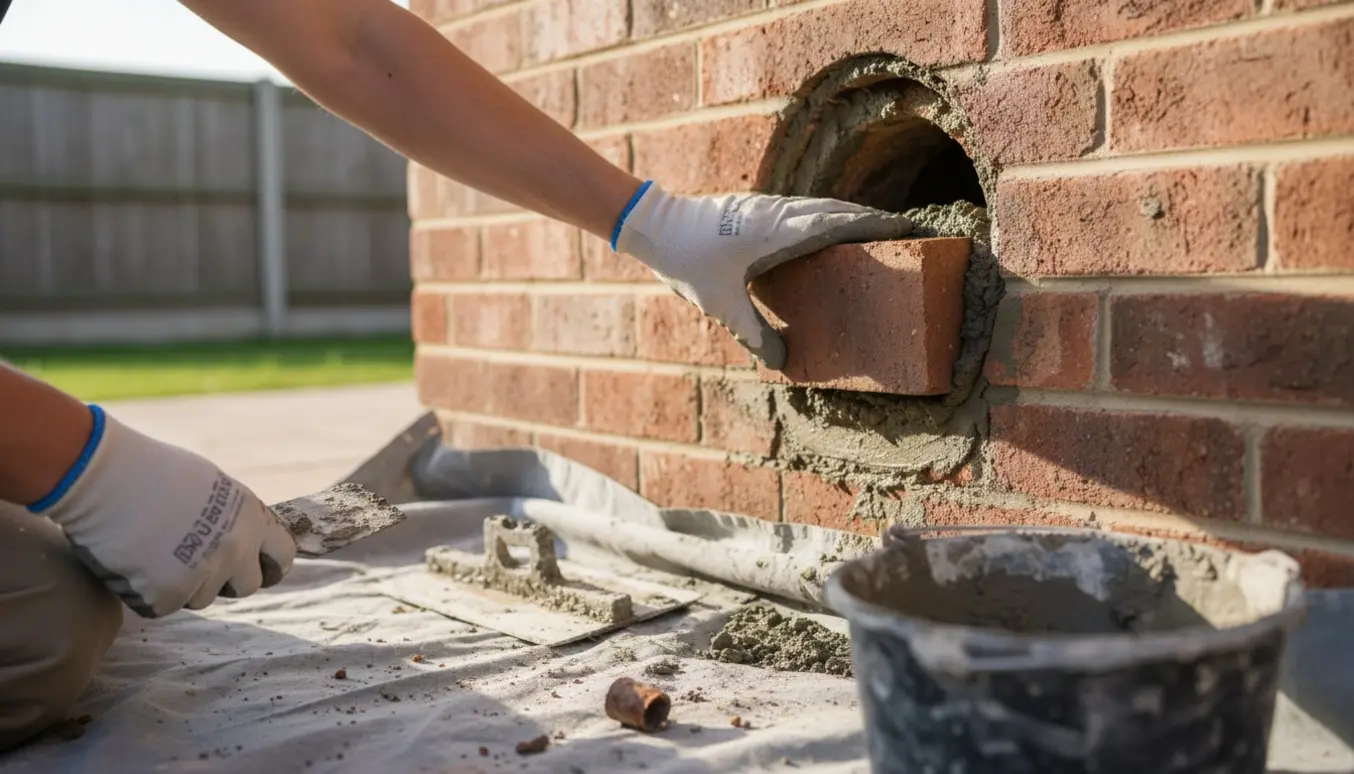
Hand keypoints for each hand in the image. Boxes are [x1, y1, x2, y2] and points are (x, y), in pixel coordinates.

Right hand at [29, 406, 296, 618]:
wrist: (105, 478)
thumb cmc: (151, 471)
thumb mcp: (212, 486)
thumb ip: (233, 517)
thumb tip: (244, 539)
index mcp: (251, 517)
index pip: (283, 556)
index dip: (269, 565)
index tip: (260, 571)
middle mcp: (235, 549)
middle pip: (245, 586)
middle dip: (224, 581)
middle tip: (195, 564)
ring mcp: (203, 575)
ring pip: (200, 597)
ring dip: (181, 584)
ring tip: (153, 551)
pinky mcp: (167, 596)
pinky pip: (161, 606)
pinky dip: (146, 592)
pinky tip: (132, 562)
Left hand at [614, 182, 911, 367]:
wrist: (657, 225)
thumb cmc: (688, 263)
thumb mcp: (721, 305)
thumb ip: (754, 333)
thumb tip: (782, 361)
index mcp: (777, 232)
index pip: (838, 223)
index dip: (874, 225)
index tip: (907, 227)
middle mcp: (778, 213)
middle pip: (837, 211)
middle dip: (872, 220)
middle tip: (907, 230)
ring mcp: (767, 206)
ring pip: (820, 206)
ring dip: (850, 215)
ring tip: (878, 230)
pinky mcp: (757, 207)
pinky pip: (802, 208)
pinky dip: (826, 215)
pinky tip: (830, 229)